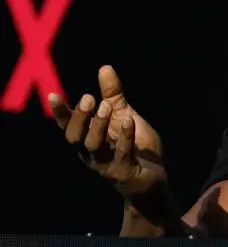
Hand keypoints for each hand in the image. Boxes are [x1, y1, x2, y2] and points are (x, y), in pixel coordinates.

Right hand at [49, 65, 165, 197]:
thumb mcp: (125, 116)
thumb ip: (114, 95)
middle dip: (80, 118)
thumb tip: (105, 67)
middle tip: (88, 97)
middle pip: (75, 138)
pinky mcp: (124, 173)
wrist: (154, 179)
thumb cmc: (136, 147)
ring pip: (93, 147)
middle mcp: (92, 154)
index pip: (69, 127)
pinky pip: (122, 155)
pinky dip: (125, 137)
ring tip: (107, 106)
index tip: (54, 95)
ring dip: (98, 125)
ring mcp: (107, 165)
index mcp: (89, 140)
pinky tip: (129, 120)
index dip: (60, 113)